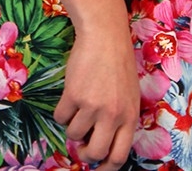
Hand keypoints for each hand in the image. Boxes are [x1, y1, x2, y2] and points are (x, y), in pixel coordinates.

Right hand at [54, 21, 139, 170]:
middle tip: (82, 144)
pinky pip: (61, 117)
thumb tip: (104, 142)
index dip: (106, 168)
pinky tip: (70, 96)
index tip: (98, 169)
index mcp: (130, 116)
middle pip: (96, 153)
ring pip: (74, 135)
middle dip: (85, 154)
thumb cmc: (118, 62)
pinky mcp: (74, 95)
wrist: (105, 34)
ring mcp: (93, 106)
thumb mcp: (129, 94)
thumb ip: (121, 118)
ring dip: (72, 126)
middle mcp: (113, 115)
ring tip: (78, 107)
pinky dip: (62, 112)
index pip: (119, 156)